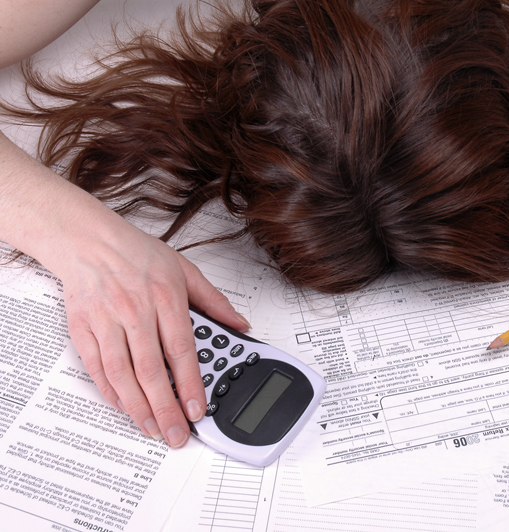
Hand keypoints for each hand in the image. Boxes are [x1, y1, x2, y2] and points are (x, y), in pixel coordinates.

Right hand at [58, 219, 249, 446]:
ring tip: (152, 428)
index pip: (182, 350)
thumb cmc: (138, 254)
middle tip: (177, 433)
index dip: (191, 384)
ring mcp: (106, 321)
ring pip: (122, 374)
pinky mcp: (82, 328)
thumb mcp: (185, 270)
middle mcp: (135, 311)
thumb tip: (240, 324)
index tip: (198, 409)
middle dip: (166, 407)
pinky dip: (110, 391)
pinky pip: (96, 367)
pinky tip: (124, 407)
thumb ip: (214, 301)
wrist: (88, 239)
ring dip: (138, 407)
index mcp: (165, 297)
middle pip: (151, 370)